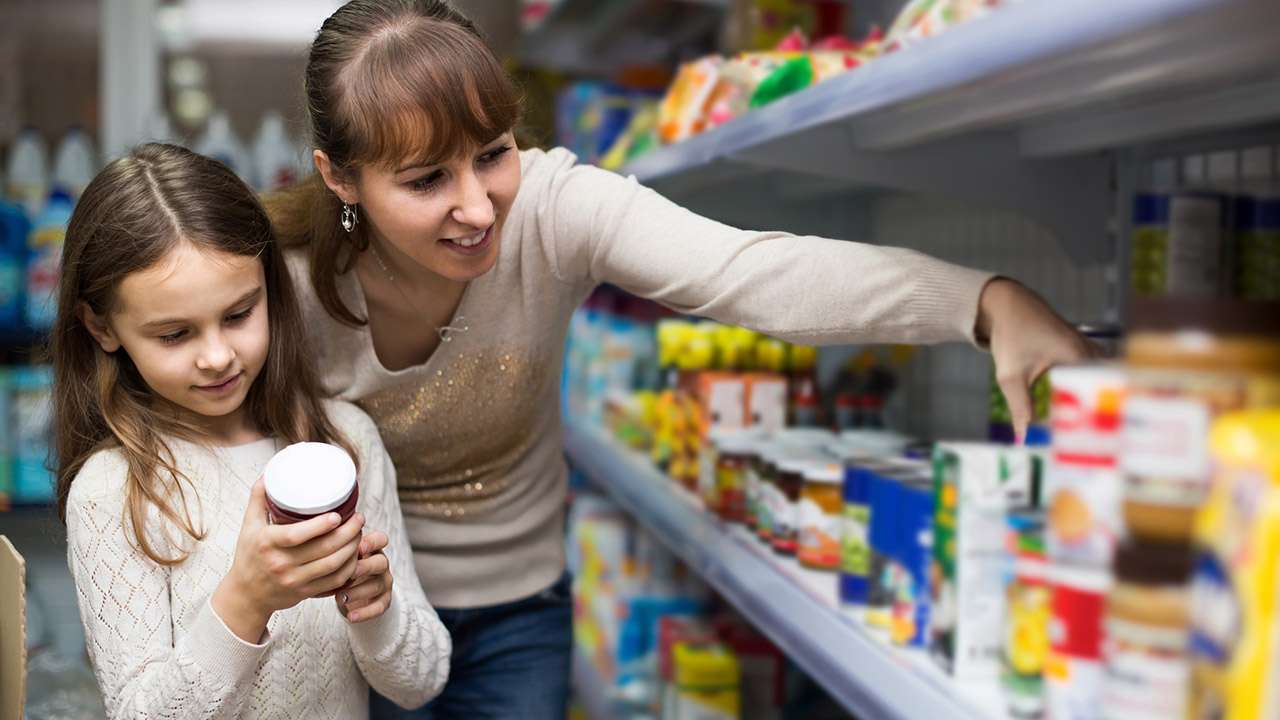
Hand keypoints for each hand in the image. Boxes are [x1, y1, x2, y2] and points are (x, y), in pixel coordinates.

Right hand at [212, 478, 364, 641]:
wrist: (246, 595)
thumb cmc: (249, 555)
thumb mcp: (248, 526)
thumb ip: (258, 498)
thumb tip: (269, 474)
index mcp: (268, 544)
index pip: (296, 535)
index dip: (321, 525)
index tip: (338, 514)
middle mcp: (281, 564)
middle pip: (323, 549)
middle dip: (348, 533)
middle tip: (359, 518)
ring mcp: (295, 580)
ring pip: (333, 565)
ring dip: (353, 548)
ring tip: (360, 533)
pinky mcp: (305, 592)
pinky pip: (335, 581)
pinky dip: (350, 567)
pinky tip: (356, 554)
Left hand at [336, 530, 392, 623]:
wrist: (352, 591)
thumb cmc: (342, 567)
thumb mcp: (339, 555)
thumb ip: (334, 548)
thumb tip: (315, 539)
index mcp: (371, 548)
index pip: (380, 539)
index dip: (372, 542)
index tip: (359, 547)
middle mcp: (380, 563)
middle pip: (381, 562)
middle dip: (365, 567)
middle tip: (350, 574)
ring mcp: (383, 581)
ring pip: (378, 585)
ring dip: (359, 591)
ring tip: (341, 598)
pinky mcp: (384, 600)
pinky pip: (379, 606)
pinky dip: (365, 612)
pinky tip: (350, 616)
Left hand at [975, 278, 1097, 440]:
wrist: (1005, 305)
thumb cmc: (1010, 336)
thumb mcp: (1011, 375)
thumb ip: (1020, 408)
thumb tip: (1023, 439)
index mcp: (1079, 355)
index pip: (1103, 389)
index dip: (1105, 413)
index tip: (1105, 436)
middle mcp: (1089, 351)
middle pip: (1109, 384)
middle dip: (1107, 409)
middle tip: (1104, 437)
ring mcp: (1087, 348)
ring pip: (1104, 378)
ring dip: (1100, 397)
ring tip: (1098, 426)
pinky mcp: (1080, 349)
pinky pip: (1095, 371)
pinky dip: (1092, 387)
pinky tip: (1085, 406)